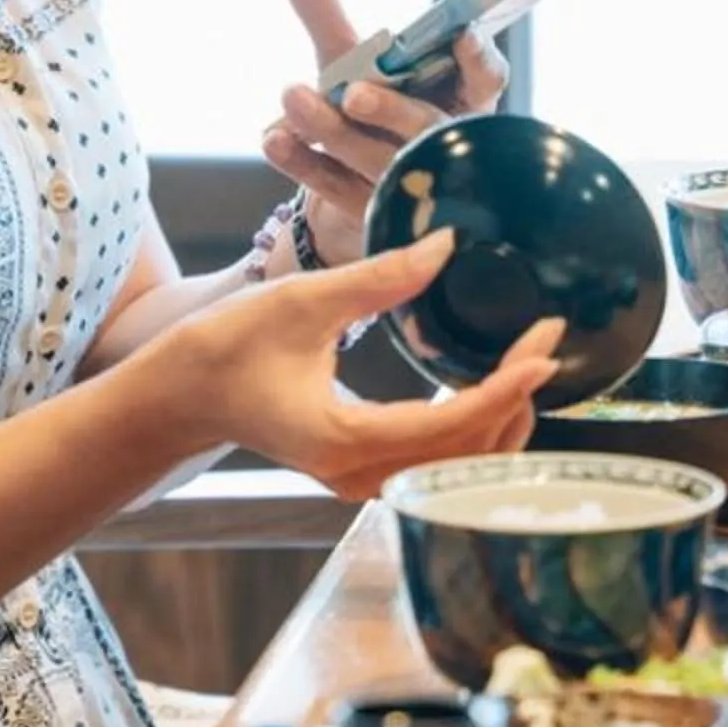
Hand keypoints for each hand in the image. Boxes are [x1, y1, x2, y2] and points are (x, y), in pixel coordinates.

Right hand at [151, 231, 562, 498]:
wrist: (181, 394)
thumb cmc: (227, 346)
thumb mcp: (302, 300)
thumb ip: (380, 278)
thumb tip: (446, 245)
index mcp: (345, 440)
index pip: (451, 426)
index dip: (505, 388)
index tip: (543, 347)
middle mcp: (359, 475)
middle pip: (467, 457)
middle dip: (516, 401)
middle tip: (546, 339)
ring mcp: (361, 481)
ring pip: (456, 468)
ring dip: (501, 417)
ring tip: (530, 359)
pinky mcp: (362, 470)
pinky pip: (436, 462)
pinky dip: (473, 427)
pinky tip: (493, 386)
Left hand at [262, 0, 509, 266]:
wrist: (349, 187)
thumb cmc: (368, 108)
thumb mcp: (349, 59)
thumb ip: (325, 9)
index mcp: (459, 98)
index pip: (486, 80)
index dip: (480, 60)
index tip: (464, 36)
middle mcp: (440, 143)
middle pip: (427, 129)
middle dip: (390, 109)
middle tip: (353, 93)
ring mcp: (409, 184)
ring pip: (377, 161)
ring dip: (334, 131)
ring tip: (293, 99)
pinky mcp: (370, 214)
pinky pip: (337, 190)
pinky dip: (303, 164)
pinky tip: (272, 138)